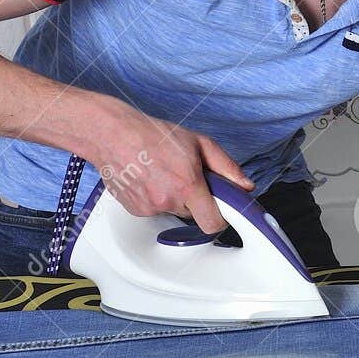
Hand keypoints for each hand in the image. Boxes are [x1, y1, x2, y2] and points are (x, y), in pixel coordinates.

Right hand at [83, 101, 253, 233]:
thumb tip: (245, 186)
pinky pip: (154, 210)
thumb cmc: (153, 135)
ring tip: (164, 173)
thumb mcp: (199, 143)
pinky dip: (155, 198)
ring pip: (173, 211)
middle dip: (195, 200)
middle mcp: (168, 200)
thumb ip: (227, 167)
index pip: (213, 223)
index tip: (221, 211)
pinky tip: (149, 179)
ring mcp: (149, 207)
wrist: (113, 134)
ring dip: (174, 198)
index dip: (220, 219)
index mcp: (187, 185)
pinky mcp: (134, 210)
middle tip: (186, 177)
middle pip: (194, 215)